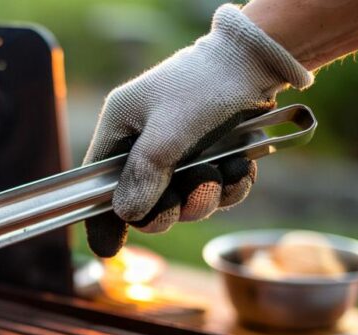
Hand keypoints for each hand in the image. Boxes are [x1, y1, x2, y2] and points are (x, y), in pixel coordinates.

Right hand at [84, 4, 311, 256]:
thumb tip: (127, 213)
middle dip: (169, 209)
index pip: (98, 183)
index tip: (109, 249)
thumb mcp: (170, 128)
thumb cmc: (205, 85)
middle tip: (189, 196)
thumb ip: (145, 172)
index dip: (101, 217)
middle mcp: (146, 146)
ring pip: (184, 203)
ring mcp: (180, 155)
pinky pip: (216, 194)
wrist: (258, 63)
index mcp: (121, 130)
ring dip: (206, 197)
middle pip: (143, 203)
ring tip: (223, 169)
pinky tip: (241, 165)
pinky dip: (230, 186)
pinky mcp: (214, 160)